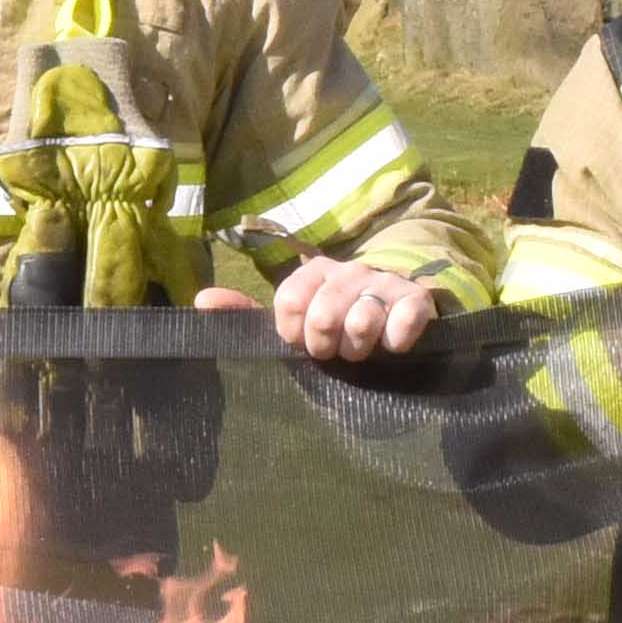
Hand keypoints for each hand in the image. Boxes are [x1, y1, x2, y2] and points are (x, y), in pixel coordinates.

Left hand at [259, 257, 450, 373]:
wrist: (394, 311)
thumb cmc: (335, 321)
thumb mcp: (293, 316)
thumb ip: (246, 313)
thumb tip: (206, 300)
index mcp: (313, 272)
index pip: (290, 302)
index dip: (294, 335)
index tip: (302, 343)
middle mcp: (348, 272)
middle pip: (323, 317)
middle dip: (325, 347)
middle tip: (334, 351)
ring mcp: (383, 283)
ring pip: (361, 322)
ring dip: (358, 348)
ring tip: (360, 349)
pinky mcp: (416, 299)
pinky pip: (404, 321)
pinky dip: (395, 342)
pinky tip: (391, 345)